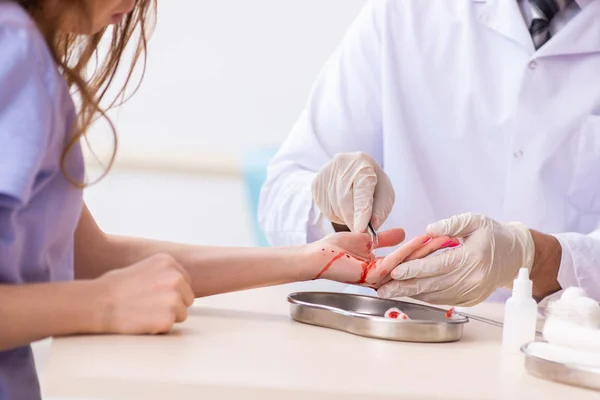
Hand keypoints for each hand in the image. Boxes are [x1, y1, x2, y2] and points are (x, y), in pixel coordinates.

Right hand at [93, 254, 194, 333]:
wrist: (97, 302)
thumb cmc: (114, 287)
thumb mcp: (143, 267)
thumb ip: (163, 274)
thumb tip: (179, 284)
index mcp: (169, 262)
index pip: (184, 282)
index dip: (170, 292)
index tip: (152, 295)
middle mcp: (176, 277)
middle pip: (187, 298)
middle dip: (172, 305)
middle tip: (147, 306)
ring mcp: (174, 297)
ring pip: (181, 314)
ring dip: (166, 317)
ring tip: (144, 312)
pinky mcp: (169, 317)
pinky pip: (170, 327)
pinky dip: (158, 328)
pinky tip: (142, 321)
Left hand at [309, 229, 453, 288]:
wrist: (317, 255)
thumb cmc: (335, 249)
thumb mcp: (366, 239)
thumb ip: (384, 238)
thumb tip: (401, 233)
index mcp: (382, 267)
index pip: (408, 259)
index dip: (424, 249)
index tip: (440, 238)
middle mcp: (383, 275)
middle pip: (413, 264)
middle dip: (431, 252)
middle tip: (449, 242)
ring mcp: (379, 277)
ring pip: (407, 263)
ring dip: (424, 250)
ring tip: (440, 240)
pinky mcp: (372, 274)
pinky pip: (394, 261)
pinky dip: (408, 250)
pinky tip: (419, 240)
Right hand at [312, 152, 394, 231]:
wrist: (354, 171)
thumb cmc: (373, 184)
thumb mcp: (385, 194)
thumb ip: (380, 210)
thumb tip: (371, 225)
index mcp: (363, 163)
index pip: (362, 190)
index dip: (361, 211)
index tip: (361, 230)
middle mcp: (342, 163)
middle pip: (344, 200)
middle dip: (353, 219)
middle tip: (360, 231)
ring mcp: (325, 172)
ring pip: (334, 207)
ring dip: (345, 218)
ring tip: (354, 213)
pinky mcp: (316, 183)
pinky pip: (324, 209)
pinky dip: (336, 215)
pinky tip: (343, 208)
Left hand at [377, 213, 534, 305]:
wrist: (516, 256)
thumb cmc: (493, 234)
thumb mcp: (475, 220)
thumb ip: (451, 224)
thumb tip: (428, 230)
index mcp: (473, 257)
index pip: (438, 265)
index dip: (415, 269)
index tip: (395, 270)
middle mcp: (472, 279)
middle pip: (432, 285)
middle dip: (404, 287)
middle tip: (382, 288)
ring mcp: (471, 292)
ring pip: (435, 295)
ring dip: (411, 294)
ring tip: (389, 291)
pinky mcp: (470, 300)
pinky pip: (442, 299)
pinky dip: (424, 296)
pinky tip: (408, 292)